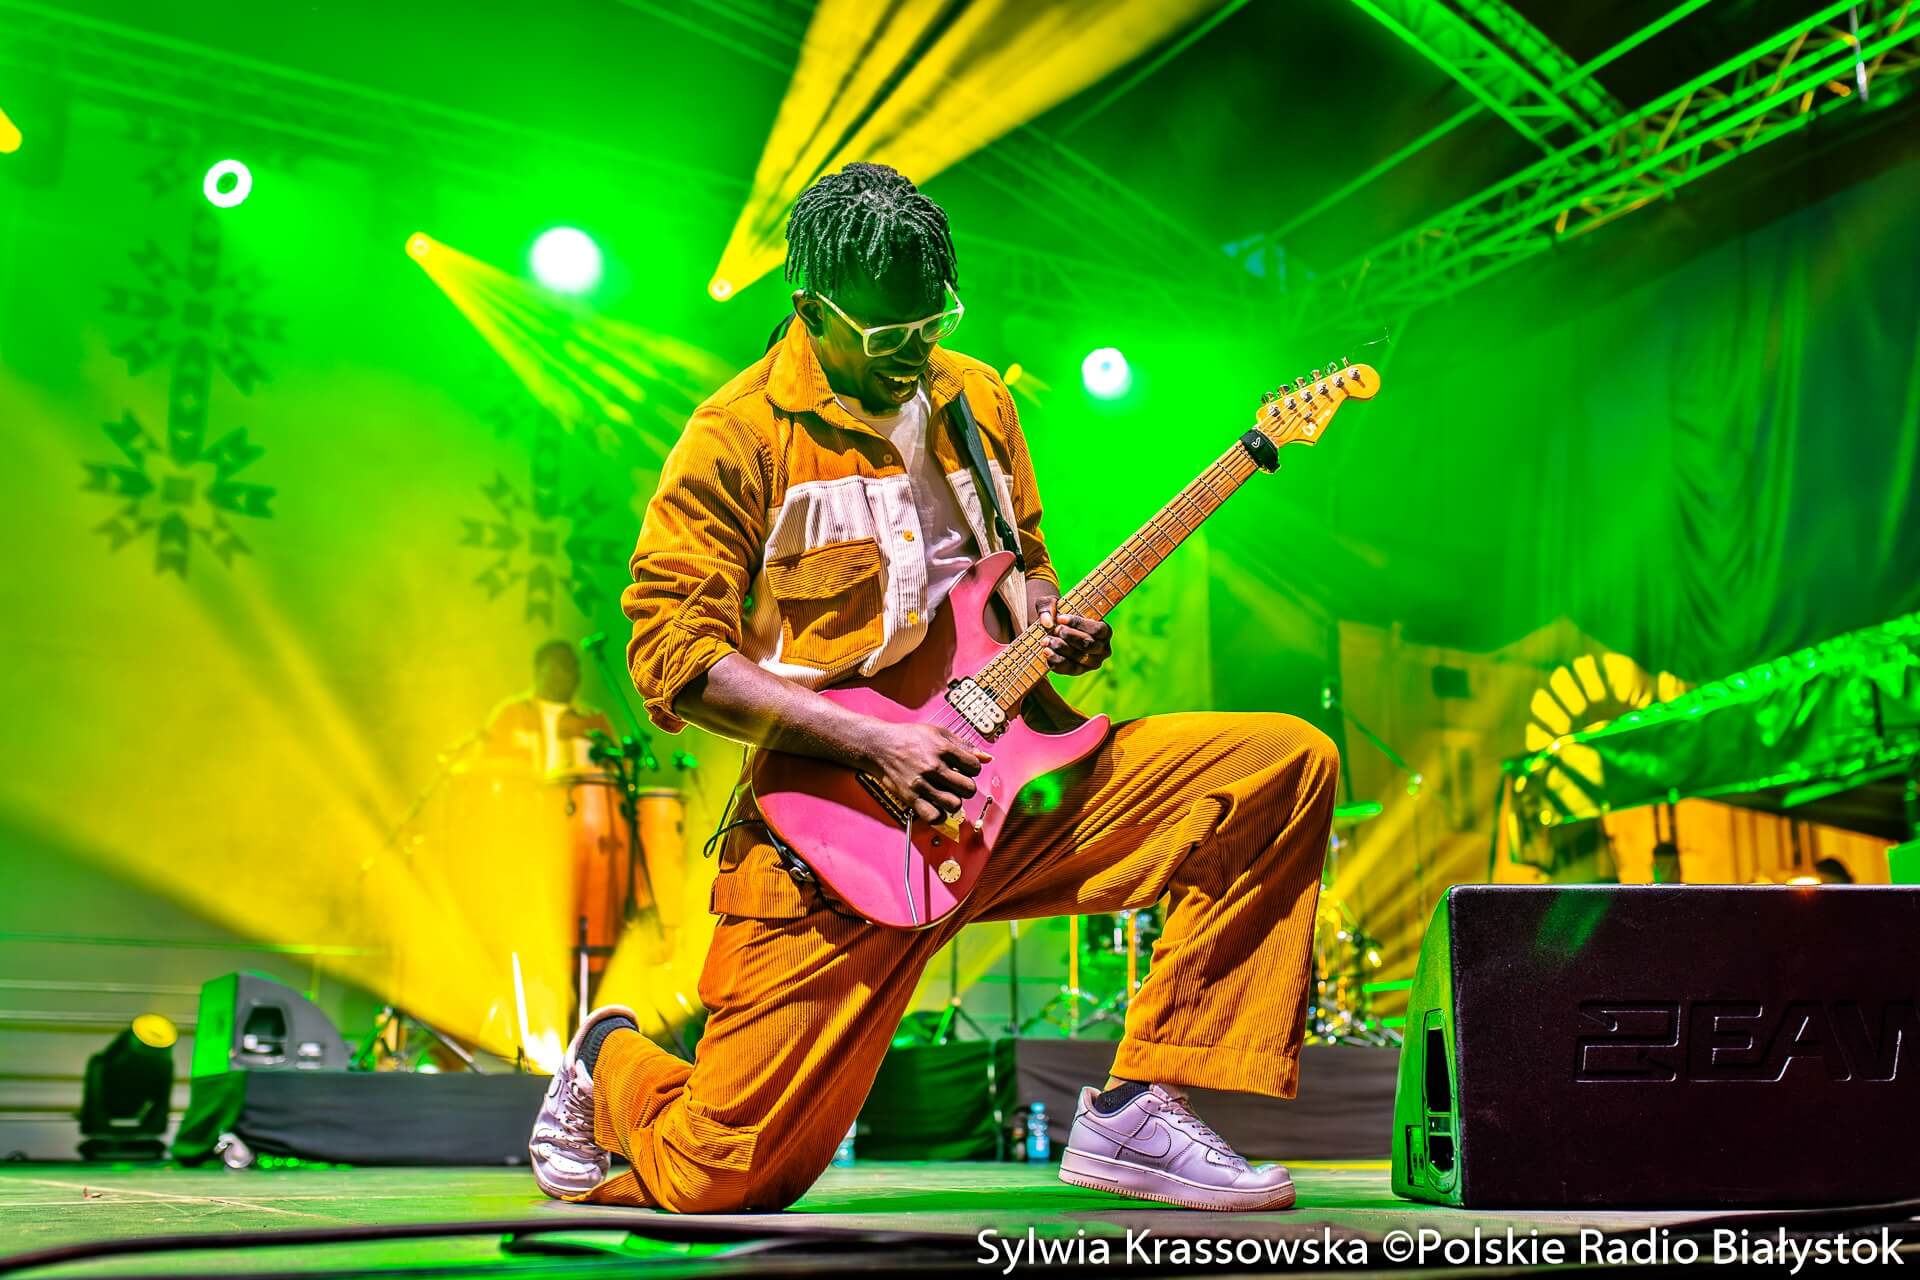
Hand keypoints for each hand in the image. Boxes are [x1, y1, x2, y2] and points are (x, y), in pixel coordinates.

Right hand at [863, 721, 990, 823]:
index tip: (963, 769)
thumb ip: (964, 745)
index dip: (972, 769)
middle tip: (957, 784)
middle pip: (968, 789)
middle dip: (966, 788)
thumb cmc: (909, 737)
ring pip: (954, 804)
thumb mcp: (938, 732)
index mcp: (942, 749)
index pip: (974, 767)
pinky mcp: (910, 797)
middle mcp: (933, 767)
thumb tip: (987, 757)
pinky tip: (936, 806)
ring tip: (946, 795)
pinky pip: (933, 816)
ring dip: (954, 802)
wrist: (879, 745)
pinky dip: (939, 816)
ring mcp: (921, 783)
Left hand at [1037, 602, 1112, 675]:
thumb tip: (1047, 622)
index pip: (1097, 629)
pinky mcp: (1078, 671)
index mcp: (1105, 631)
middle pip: (1088, 644)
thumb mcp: (1051, 603)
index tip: (1060, 619)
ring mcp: (1091, 662)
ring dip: (1061, 648)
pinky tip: (1046, 651)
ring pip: (1079, 658)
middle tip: (1056, 629)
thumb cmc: (1058, 616)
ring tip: (1046, 640)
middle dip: (1069, 636)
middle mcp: (1103, 649)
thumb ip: (1047, 606)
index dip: (1079, 624)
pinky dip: (1057, 660)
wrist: (1052, 632)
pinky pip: (1070, 669)